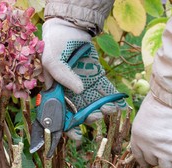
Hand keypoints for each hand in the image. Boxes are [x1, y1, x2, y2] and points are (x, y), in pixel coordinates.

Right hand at [42, 18, 125, 138]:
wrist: (70, 27)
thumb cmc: (54, 44)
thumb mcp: (52, 59)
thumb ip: (62, 76)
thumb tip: (80, 90)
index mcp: (55, 93)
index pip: (59, 116)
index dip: (67, 129)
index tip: (78, 136)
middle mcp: (69, 93)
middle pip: (78, 113)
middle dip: (88, 119)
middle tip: (96, 116)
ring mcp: (84, 86)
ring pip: (93, 105)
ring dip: (101, 111)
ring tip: (109, 110)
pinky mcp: (96, 78)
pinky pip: (105, 92)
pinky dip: (112, 100)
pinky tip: (119, 105)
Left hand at [130, 94, 171, 167]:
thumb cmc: (160, 101)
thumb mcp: (145, 115)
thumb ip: (147, 129)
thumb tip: (155, 136)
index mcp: (137, 136)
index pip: (139, 155)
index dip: (145, 161)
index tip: (149, 165)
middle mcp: (148, 147)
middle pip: (153, 162)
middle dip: (159, 164)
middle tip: (167, 164)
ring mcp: (163, 151)